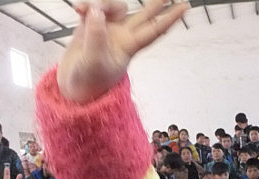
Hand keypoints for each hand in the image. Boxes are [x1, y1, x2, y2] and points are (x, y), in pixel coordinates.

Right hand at [57, 0, 187, 103]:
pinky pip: (92, 7)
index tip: (185, 6)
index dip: (170, 18)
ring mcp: (106, 30)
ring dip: (102, 2)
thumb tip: (96, 11)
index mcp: (129, 46)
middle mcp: (121, 36)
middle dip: (156, 3)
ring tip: (83, 9)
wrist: (73, 89)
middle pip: (143, 15)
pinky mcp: (89, 26)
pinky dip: (86, 5)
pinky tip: (78, 9)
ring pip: (114, 6)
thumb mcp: (94, 62)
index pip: (154, 30)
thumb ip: (95, 37)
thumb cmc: (89, 82)